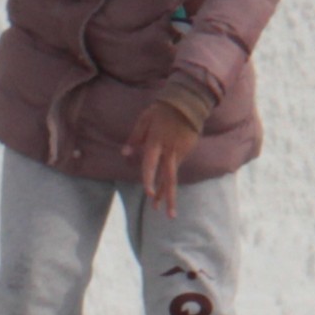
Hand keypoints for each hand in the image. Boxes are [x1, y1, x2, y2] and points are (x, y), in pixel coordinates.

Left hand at [130, 98, 202, 213]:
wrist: (189, 101)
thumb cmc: (162, 109)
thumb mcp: (144, 119)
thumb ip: (135, 138)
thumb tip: (124, 155)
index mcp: (156, 142)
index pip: (151, 165)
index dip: (149, 180)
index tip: (149, 194)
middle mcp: (169, 149)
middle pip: (168, 177)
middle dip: (166, 196)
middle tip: (162, 213)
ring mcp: (180, 150)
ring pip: (174, 176)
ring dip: (169, 194)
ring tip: (168, 211)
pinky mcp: (187, 149)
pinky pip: (177, 166)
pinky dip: (171, 177)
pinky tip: (167, 188)